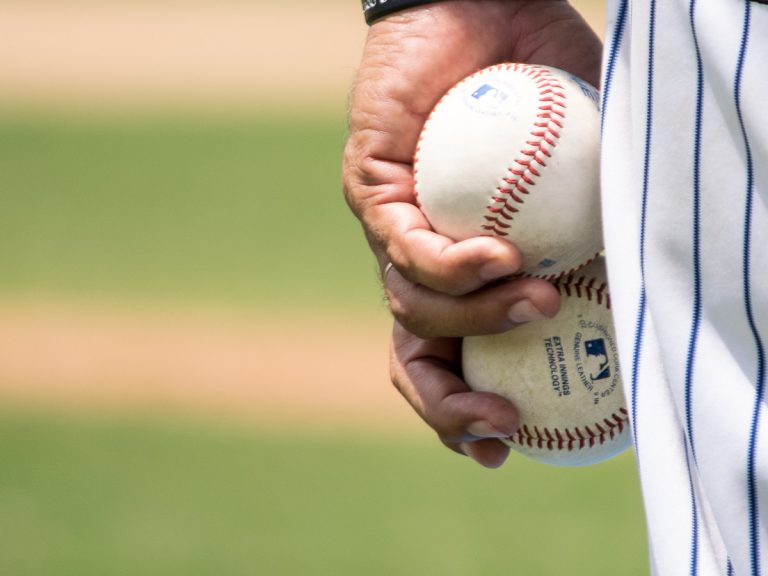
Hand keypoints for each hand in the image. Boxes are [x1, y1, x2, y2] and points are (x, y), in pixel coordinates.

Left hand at [344, 0, 601, 465]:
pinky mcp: (371, 188)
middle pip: (414, 357)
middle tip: (501, 427)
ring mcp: (393, 227)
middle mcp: (421, 259)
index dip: (469, 411)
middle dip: (449, 407)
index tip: (508, 444)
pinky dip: (455, 264)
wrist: (486, 10)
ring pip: (411, 310)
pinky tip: (500, 251)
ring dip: (478, 322)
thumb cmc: (544, 86)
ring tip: (537, 299)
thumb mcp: (593, 164)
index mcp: (464, 270)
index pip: (453, 358)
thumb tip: (644, 281)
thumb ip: (608, 221)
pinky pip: (403, 246)